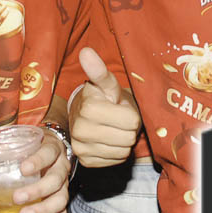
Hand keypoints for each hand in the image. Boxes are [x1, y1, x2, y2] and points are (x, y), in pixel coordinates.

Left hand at [13, 132, 70, 212]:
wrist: (52, 149)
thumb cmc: (33, 146)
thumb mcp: (21, 140)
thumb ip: (1, 146)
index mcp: (52, 148)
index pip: (48, 153)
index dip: (38, 161)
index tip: (23, 169)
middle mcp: (61, 167)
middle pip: (55, 180)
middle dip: (37, 190)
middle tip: (17, 198)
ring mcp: (64, 185)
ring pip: (60, 199)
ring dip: (43, 210)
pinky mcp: (62, 201)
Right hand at [69, 47, 140, 166]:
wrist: (88, 115)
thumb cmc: (104, 97)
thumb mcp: (107, 83)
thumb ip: (99, 70)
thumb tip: (86, 51)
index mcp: (88, 108)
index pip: (131, 121)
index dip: (130, 114)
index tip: (119, 107)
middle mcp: (80, 129)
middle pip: (128, 138)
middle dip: (128, 128)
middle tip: (118, 119)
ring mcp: (81, 148)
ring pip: (122, 151)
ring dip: (123, 141)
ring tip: (113, 128)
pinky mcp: (85, 161)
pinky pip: (115, 161)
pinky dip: (116, 152)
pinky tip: (108, 140)